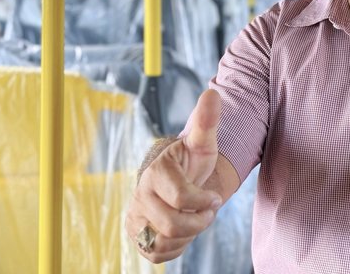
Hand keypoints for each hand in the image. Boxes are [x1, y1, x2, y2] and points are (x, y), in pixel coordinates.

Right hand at [125, 89, 223, 262]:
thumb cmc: (193, 161)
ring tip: (193, 219)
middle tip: (205, 212)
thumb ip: (207, 120)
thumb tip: (212, 93)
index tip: (213, 197)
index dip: (204, 202)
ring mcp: (136, 217)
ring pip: (163, 243)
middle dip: (197, 222)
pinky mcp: (137, 237)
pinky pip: (157, 255)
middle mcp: (140, 195)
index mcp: (156, 172)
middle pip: (171, 225)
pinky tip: (181, 231)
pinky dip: (176, 247)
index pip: (181, 197)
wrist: (180, 180)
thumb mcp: (203, 142)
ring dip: (187, 235)